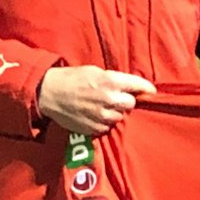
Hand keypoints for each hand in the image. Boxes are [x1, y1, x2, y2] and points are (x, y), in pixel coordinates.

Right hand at [37, 66, 154, 134]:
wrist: (48, 93)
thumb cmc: (71, 78)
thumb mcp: (94, 71)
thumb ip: (114, 79)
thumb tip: (130, 86)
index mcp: (110, 82)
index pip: (138, 86)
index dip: (146, 89)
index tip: (151, 91)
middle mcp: (109, 99)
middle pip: (130, 104)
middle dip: (125, 100)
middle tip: (115, 97)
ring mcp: (101, 116)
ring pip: (119, 117)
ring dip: (114, 112)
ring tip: (101, 106)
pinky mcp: (93, 128)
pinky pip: (107, 127)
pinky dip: (103, 122)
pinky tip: (93, 114)